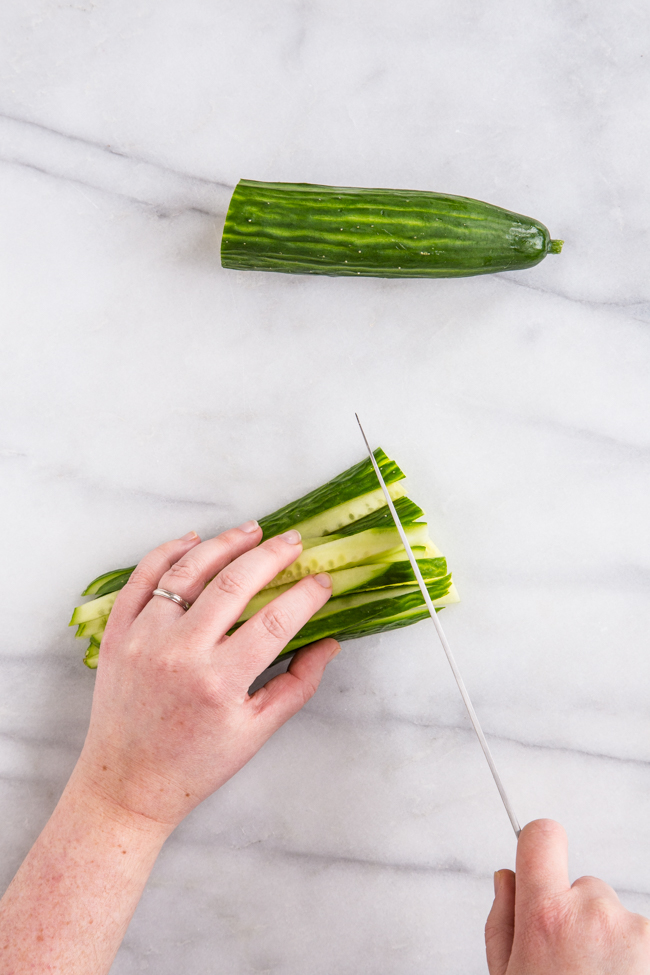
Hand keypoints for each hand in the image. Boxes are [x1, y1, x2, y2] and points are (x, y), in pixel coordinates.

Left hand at [73, 522, 339, 827]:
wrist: (127, 783)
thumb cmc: (195, 764)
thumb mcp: (256, 733)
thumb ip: (297, 686)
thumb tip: (329, 644)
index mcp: (220, 683)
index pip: (274, 621)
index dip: (305, 595)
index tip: (322, 580)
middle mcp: (180, 654)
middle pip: (233, 584)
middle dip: (270, 555)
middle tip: (293, 542)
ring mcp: (145, 639)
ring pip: (187, 571)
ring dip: (224, 544)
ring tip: (252, 530)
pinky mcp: (119, 633)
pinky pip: (142, 578)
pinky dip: (168, 552)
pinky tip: (194, 540)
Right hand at [485, 819, 649, 973]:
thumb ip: (502, 921)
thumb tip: (507, 880)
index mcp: (547, 916)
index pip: (542, 836)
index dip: (538, 841)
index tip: (540, 852)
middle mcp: (593, 913)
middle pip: (584, 886)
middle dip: (578, 914)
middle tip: (572, 960)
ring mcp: (633, 928)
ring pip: (613, 913)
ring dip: (608, 937)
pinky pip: (640, 934)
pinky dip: (633, 954)